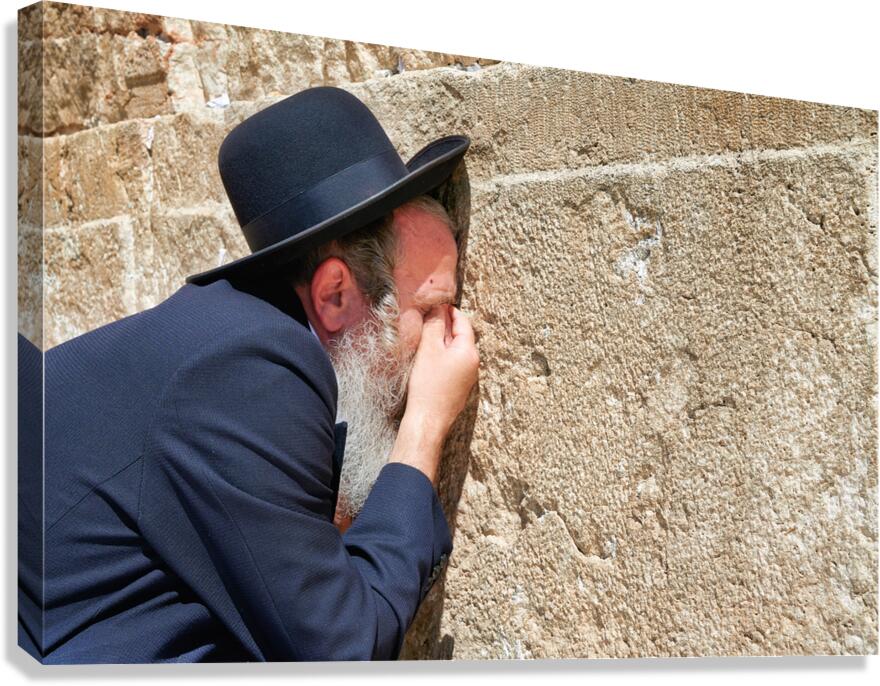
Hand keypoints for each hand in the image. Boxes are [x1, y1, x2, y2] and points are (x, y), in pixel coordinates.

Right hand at [403, 304, 479, 439]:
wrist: (428, 420)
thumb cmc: (428, 384)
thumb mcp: (429, 350)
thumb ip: (434, 326)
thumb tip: (438, 308)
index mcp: (469, 351)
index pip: (463, 323)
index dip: (450, 311)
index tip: (437, 304)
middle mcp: (474, 363)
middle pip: (461, 336)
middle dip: (446, 326)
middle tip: (430, 317)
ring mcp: (468, 376)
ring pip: (457, 350)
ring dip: (444, 341)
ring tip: (427, 335)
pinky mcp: (460, 387)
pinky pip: (454, 363)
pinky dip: (444, 355)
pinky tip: (430, 357)